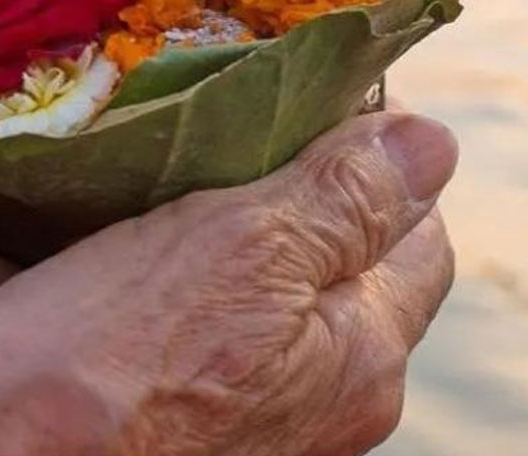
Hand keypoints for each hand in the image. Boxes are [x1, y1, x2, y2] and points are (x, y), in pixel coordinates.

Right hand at [0, 112, 456, 455]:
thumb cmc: (94, 368)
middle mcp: (323, 406)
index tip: (303, 103)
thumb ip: (342, 202)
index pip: (417, 235)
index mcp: (359, 357)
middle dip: (304, 193)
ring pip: (273, 298)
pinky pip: (212, 331)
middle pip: (345, 269)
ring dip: (237, 233)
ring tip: (173, 176)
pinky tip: (134, 251)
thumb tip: (433, 143)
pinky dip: (191, 280)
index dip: (372, 159)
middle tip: (230, 126)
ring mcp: (253, 425)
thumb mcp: (234, 254)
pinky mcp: (181, 427)